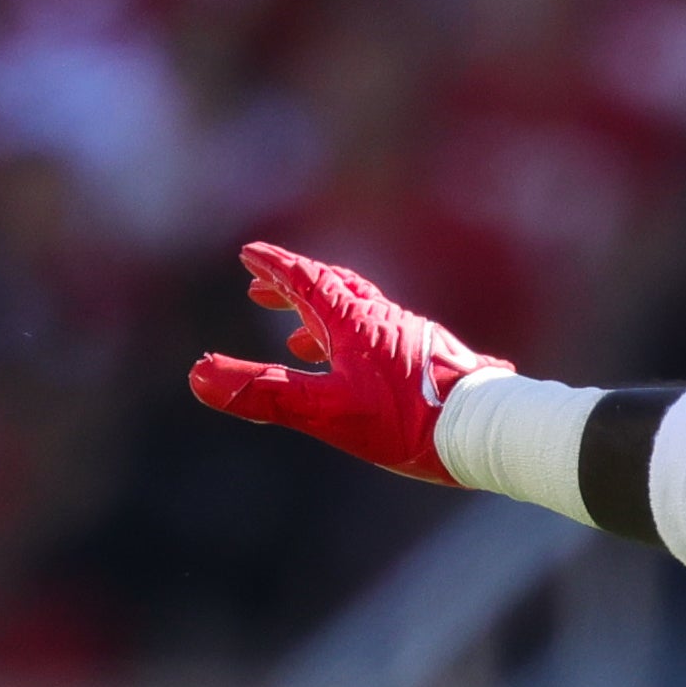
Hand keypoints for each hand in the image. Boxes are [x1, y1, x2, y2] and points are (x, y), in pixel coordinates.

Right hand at [186, 241, 504, 480]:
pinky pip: (393, 339)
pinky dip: (365, 342)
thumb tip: (198, 374)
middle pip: (333, 291)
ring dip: (326, 320)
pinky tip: (376, 368)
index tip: (249, 254)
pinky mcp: (439, 361)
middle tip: (262, 290)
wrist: (487, 431)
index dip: (273, 268)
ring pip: (363, 315)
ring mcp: (415, 338)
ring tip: (301, 339)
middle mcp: (386, 319)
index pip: (305, 281)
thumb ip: (264, 394)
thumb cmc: (408, 422)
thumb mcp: (325, 412)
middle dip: (294, 288)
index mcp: (354, 322)